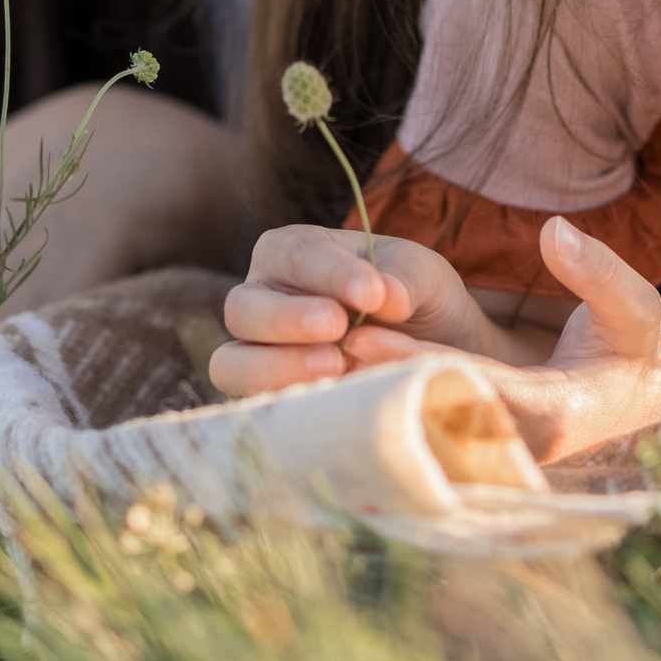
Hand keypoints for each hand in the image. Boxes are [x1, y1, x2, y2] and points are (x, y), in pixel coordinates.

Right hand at [209, 225, 535, 397]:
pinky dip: (286, 401)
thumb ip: (404, 277)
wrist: (429, 348)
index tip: (372, 292)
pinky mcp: (268, 399)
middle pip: (243, 308)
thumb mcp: (422, 274)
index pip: (290, 254)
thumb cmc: (412, 297)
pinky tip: (331, 398)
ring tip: (335, 366)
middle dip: (288, 318)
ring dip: (277, 366)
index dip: (326, 272)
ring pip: (232, 363)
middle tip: (338, 327)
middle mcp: (262, 300)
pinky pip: (252, 406)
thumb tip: (386, 297)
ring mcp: (258, 355)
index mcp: (291, 254)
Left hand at [333, 217, 660, 459]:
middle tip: (321, 346)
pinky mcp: (472, 448)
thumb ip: (601, 273)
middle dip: (370, 381)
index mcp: (547, 414)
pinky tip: (333, 379)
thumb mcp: (636, 313)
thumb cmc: (630, 357)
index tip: (362, 332)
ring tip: (313, 360)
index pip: (464, 389)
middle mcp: (509, 443)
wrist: (634, 407)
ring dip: (363, 399)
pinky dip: (375, 408)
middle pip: (425, 415)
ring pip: (411, 430)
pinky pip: (413, 431)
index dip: (409, 361)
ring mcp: (488, 451)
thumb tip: (556, 230)